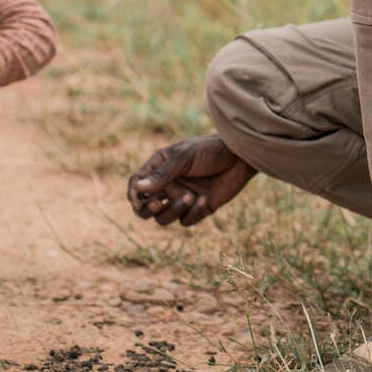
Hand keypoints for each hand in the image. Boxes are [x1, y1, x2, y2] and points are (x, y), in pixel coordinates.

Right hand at [127, 134, 254, 226]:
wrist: (239, 157)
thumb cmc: (209, 150)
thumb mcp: (184, 158)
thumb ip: (162, 174)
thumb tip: (138, 188)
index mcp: (159, 168)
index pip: (136, 185)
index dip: (133, 195)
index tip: (137, 202)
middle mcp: (168, 185)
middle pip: (145, 207)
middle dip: (147, 209)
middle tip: (155, 204)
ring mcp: (181, 198)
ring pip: (164, 217)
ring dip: (173, 211)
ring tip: (190, 197)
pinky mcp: (197, 209)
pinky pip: (186, 221)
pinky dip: (193, 213)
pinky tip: (205, 199)